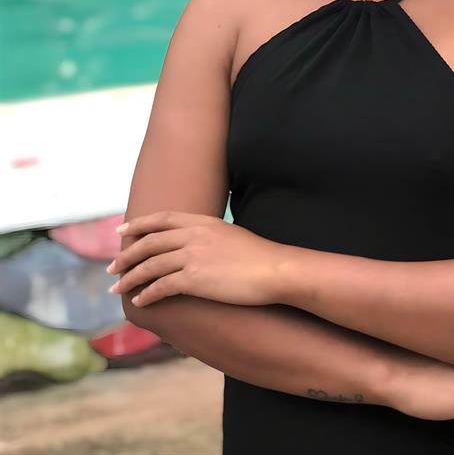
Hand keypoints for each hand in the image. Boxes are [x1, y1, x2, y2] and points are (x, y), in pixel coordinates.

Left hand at [107, 211, 288, 307]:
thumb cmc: (259, 257)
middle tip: (112, 267)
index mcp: (202, 222)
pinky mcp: (194, 279)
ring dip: (130, 278)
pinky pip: (161, 287)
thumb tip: (195, 246)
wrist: (274, 270)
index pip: (162, 218)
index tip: (122, 230)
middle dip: (127, 256)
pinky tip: (140, 302)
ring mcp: (192, 256)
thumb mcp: (230, 236)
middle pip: (149, 242)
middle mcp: (193, 235)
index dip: (139, 224)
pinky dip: (146, 295)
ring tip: (118, 288)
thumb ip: (208, 237)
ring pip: (150, 266)